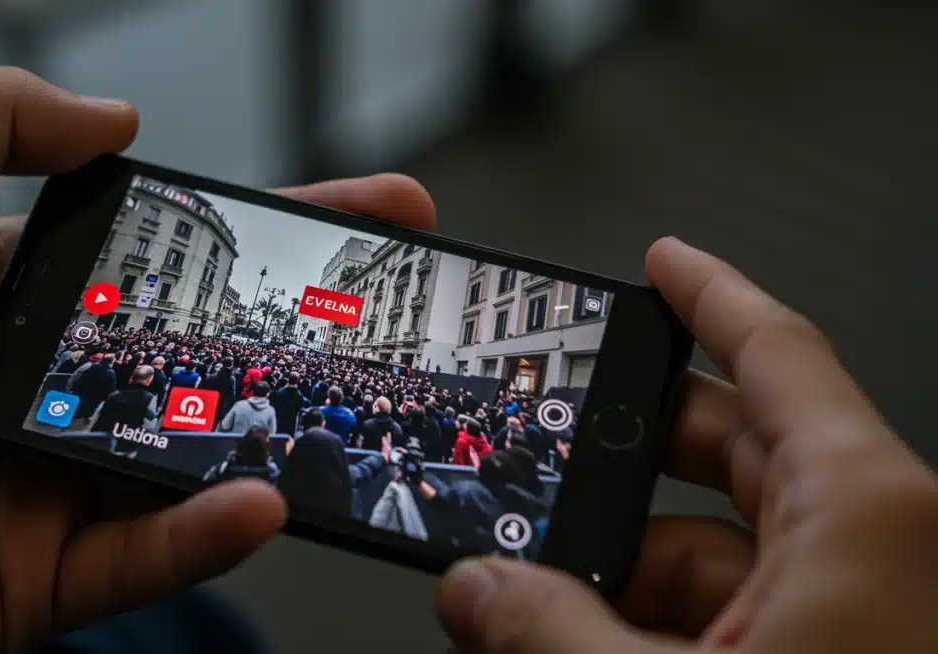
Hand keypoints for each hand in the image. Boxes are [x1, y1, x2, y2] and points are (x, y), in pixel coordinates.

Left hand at [0, 68, 436, 653]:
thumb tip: (115, 120)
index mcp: (23, 300)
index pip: (173, 260)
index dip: (268, 235)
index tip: (359, 215)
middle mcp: (49, 392)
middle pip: (205, 361)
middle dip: (308, 332)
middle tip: (401, 314)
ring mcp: (53, 484)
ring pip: (191, 464)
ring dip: (271, 439)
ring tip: (348, 406)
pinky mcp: (46, 573)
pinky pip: (144, 552)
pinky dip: (205, 532)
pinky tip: (260, 500)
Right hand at [435, 237, 937, 652]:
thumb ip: (552, 629)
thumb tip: (477, 589)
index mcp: (865, 514)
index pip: (777, 356)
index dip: (709, 297)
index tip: (664, 262)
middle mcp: (873, 545)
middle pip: (731, 451)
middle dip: (623, 457)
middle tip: (549, 450)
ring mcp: (856, 605)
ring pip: (720, 545)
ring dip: (621, 566)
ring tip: (535, 594)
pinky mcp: (834, 652)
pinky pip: (738, 609)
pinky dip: (656, 620)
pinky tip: (584, 638)